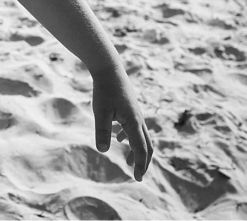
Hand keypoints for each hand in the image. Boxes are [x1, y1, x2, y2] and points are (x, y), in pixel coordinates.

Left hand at [91, 65, 153, 181]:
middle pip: (147, 145)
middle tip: (137, 174)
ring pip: (141, 136)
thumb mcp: (100, 112)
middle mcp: (138, 119)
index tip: (137, 178)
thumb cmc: (104, 90)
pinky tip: (118, 137)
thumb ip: (101, 131)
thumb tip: (103, 151)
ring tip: (129, 162)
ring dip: (137, 150)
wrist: (108, 69)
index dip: (140, 165)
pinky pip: (134, 126)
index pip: (141, 150)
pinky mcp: (129, 108)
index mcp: (133, 123)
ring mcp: (135, 113)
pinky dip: (130, 137)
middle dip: (143, 161)